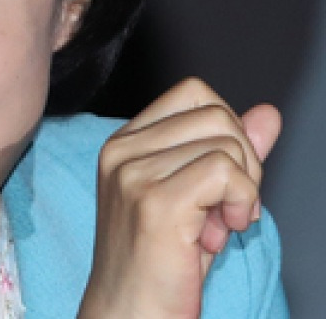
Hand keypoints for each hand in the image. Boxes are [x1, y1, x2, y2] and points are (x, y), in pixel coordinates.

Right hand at [78, 78, 280, 318]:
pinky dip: (241, 203)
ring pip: (226, 143)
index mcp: (125, 144)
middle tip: (226, 210)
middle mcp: (121, 151)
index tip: (221, 179)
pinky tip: (220, 234)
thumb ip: (231, 153)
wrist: (129, 315)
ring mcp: (133, 173)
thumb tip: (268, 113)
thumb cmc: (161, 267)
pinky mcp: (154, 201)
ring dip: (243, 190)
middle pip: (216, 114)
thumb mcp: (202, 199)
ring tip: (217, 227)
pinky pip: (226, 172)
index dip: (227, 131)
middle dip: (244, 162)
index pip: (193, 93)